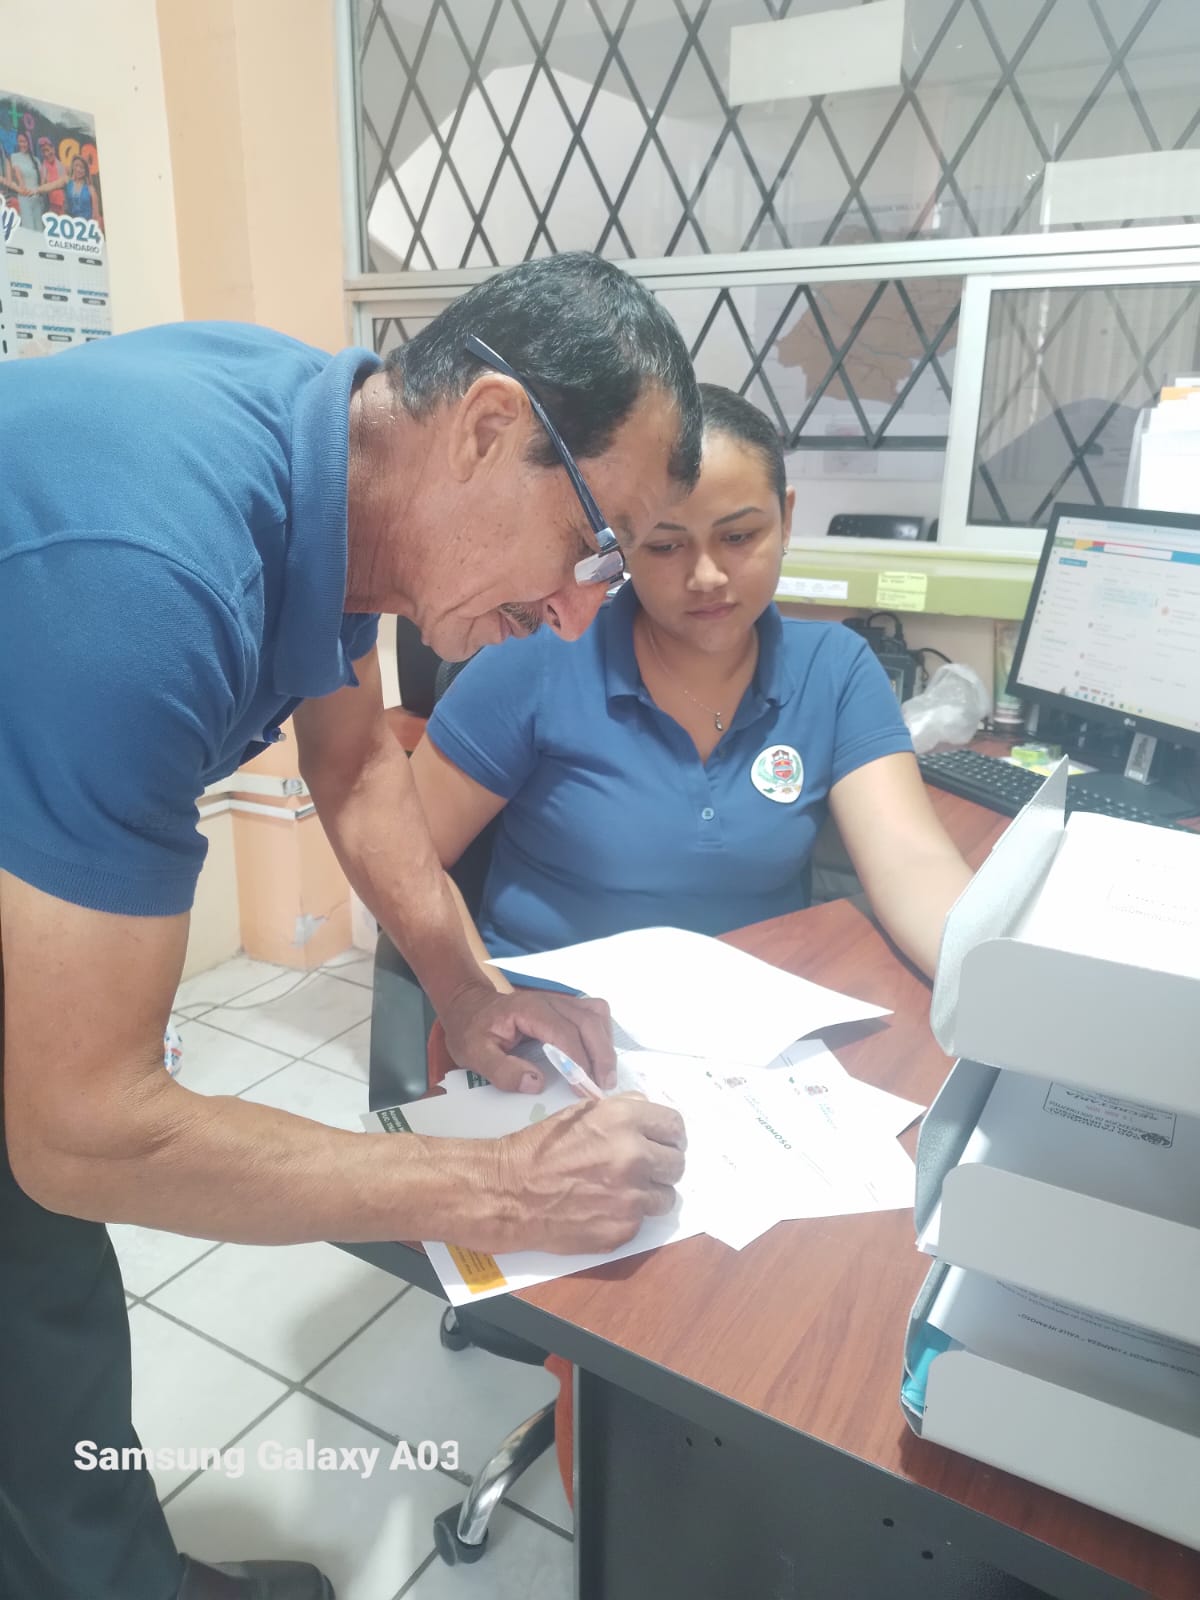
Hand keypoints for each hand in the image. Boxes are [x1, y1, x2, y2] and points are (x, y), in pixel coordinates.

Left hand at [440, 981, 616, 1092]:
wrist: (467, 1005)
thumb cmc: (470, 1030)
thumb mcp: (474, 1055)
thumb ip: (502, 1070)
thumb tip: (537, 1084)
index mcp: (528, 1010)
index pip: (564, 1033)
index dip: (578, 1061)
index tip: (583, 1087)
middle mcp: (549, 1000)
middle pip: (588, 1021)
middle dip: (601, 1055)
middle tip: (603, 1085)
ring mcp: (558, 1001)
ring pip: (596, 1014)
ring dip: (604, 1044)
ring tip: (603, 1074)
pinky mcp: (563, 1006)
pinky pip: (593, 1013)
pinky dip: (601, 1034)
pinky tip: (597, 1056)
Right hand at [488, 1094, 686, 1253]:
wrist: (510, 1192)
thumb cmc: (541, 1148)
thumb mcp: (581, 1112)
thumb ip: (622, 1110)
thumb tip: (647, 1112)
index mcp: (625, 1121)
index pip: (675, 1127)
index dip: (669, 1135)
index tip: (664, 1142)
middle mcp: (634, 1157)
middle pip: (677, 1164)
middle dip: (662, 1165)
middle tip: (643, 1168)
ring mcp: (631, 1197)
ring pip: (666, 1197)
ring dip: (650, 1193)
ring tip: (621, 1190)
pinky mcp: (624, 1229)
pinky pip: (642, 1221)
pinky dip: (628, 1215)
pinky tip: (603, 1207)